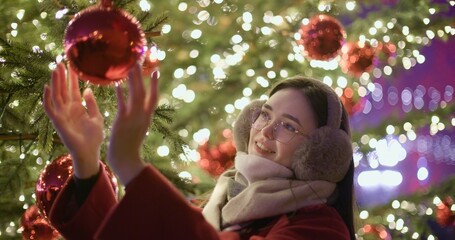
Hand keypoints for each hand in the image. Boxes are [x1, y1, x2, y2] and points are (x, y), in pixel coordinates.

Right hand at [43, 63, 103, 178]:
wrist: (90, 152)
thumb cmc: (94, 137)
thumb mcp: (96, 117)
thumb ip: (92, 104)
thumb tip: (88, 89)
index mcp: (78, 107)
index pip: (73, 89)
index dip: (72, 77)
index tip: (72, 64)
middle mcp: (68, 109)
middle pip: (63, 89)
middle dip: (62, 76)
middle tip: (60, 60)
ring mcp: (62, 115)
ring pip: (56, 95)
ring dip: (55, 82)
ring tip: (55, 68)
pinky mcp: (58, 122)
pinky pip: (50, 108)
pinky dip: (47, 98)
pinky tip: (47, 87)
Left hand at [107, 63, 158, 184]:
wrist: (126, 160)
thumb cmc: (129, 147)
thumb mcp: (137, 130)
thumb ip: (138, 119)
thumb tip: (138, 110)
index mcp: (147, 117)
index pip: (154, 97)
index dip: (155, 84)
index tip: (156, 71)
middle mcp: (143, 116)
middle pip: (145, 91)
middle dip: (143, 76)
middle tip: (140, 60)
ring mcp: (133, 118)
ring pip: (136, 95)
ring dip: (134, 80)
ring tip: (131, 66)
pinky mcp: (123, 121)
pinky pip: (122, 104)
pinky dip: (121, 94)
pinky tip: (117, 84)